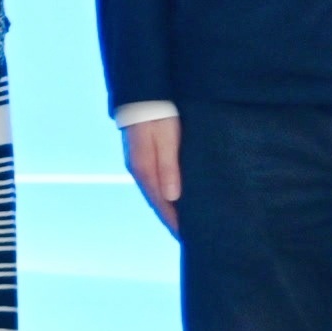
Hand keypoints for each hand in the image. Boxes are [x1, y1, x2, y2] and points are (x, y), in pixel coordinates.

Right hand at [121, 115, 182, 236]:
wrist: (144, 91)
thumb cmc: (158, 113)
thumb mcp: (166, 137)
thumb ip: (168, 166)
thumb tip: (172, 198)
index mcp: (144, 169)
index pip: (161, 204)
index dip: (174, 222)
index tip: (189, 239)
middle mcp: (140, 169)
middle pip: (157, 202)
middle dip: (172, 220)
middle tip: (191, 237)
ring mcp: (140, 162)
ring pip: (156, 192)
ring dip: (169, 208)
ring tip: (186, 221)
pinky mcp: (144, 154)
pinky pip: (156, 181)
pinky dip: (166, 194)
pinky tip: (176, 197)